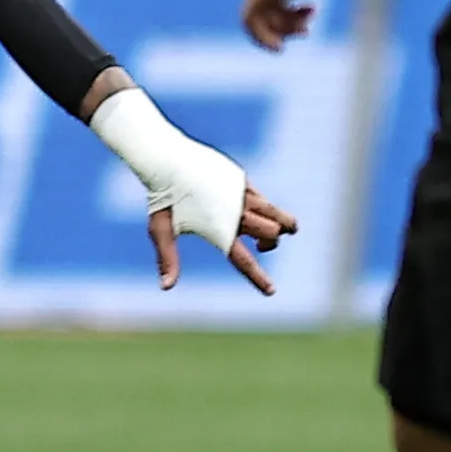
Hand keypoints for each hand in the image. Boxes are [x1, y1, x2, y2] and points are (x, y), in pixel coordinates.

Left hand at [150, 184, 298, 294]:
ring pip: (277, 213)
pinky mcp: (241, 179)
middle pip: (271, 234)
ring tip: (288, 229)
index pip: (243, 261)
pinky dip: (265, 208)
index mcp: (218, 229)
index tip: (271, 292)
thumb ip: (168, 259)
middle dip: (271, 244)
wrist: (167, 159)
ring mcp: (241, 194)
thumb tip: (165, 288)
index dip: (258, 278)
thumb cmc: (162, 198)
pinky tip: (257, 209)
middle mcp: (235, 212)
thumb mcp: (162, 231)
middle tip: (261, 246)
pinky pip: (262, 198)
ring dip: (285, 224)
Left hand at [242, 0, 359, 48]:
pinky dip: (261, 38)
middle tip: (306, 30)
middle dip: (287, 22)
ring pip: (260, 15)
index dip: (290, 9)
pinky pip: (249, 20)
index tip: (312, 13)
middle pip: (269, 4)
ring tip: (304, 31)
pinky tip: (278, 48)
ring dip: (281, 30)